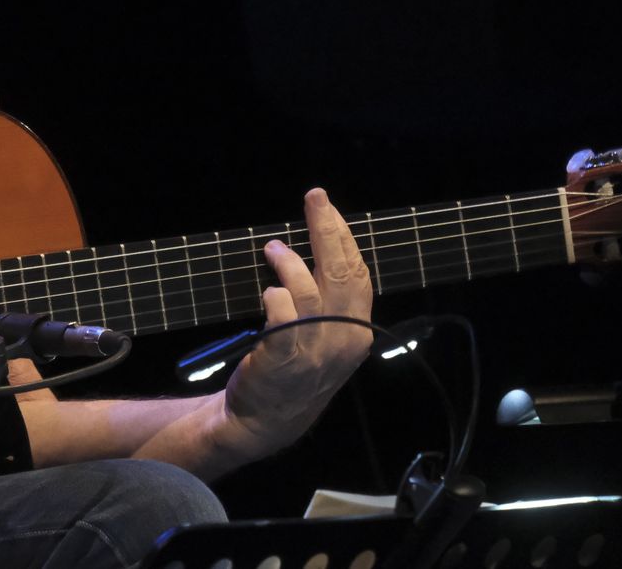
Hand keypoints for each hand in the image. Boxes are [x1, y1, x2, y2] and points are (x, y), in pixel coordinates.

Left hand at [221, 188, 372, 453]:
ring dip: (290, 261)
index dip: (344, 238)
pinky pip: (282, 314)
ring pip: (309, 289)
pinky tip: (267, 291)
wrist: (263, 423)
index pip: (358, 275)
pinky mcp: (284, 356)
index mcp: (357, 332)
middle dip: (327, 229)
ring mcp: (314, 349)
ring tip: (274, 248)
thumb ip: (329, 304)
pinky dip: (275, 295)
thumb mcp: (325, 341)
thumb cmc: (292, 373)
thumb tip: (320, 253)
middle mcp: (342, 339)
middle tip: (315, 197)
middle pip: (340, 272)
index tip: (329, 208)